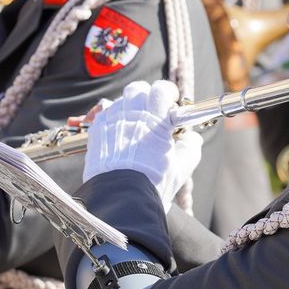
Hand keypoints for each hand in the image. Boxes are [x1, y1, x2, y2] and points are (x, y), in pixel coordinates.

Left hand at [83, 80, 202, 211]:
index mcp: (154, 120)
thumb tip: (192, 138)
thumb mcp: (181, 169)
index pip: (162, 89)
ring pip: (121, 100)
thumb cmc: (153, 185)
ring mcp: (111, 121)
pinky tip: (120, 135)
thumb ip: (191, 148)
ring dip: (130, 107)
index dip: (168, 93)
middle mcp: (131, 114)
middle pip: (138, 89)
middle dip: (147, 96)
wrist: (120, 200)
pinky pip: (105, 113)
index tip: (171, 104)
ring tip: (135, 126)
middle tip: (154, 113)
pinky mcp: (96, 131)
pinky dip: (114, 119)